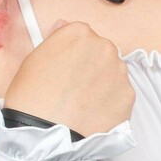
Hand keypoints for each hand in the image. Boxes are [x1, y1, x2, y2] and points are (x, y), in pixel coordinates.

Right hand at [2, 20, 134, 133]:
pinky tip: (92, 114)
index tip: (66, 68)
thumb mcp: (34, 58)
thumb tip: (64, 26)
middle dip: (91, 67)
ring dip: (102, 84)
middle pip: (101, 52)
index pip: (81, 36)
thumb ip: (56, 39)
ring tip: (83, 104)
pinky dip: (110, 104)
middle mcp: (104, 47)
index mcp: (78, 33)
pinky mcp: (128, 97)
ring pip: (113, 73)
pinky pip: (120, 96)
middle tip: (74, 88)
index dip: (73, 53)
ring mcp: (119, 72)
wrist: (44, 134)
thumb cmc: (31, 97)